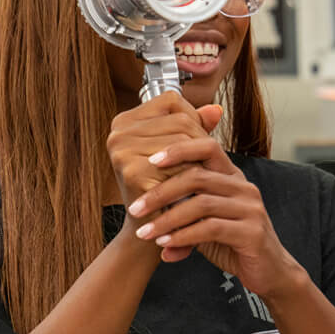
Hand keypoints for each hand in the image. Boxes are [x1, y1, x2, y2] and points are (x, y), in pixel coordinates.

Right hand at [106, 91, 221, 236]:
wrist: (153, 231)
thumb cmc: (166, 190)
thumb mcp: (179, 153)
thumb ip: (196, 127)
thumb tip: (217, 109)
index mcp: (124, 122)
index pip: (172, 102)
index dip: (194, 119)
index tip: (200, 141)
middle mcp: (117, 133)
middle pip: (181, 122)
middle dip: (202, 142)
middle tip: (208, 163)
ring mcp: (122, 152)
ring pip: (184, 142)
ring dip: (200, 160)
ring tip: (202, 175)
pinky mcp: (133, 173)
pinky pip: (181, 165)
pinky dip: (194, 177)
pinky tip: (196, 189)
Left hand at [127, 136, 304, 298]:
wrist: (270, 272)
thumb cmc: (234, 244)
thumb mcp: (204, 225)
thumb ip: (180, 215)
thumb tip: (142, 221)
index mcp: (233, 177)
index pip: (208, 146)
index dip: (178, 149)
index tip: (150, 161)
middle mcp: (244, 187)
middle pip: (198, 177)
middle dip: (161, 192)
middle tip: (135, 208)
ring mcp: (251, 209)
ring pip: (201, 204)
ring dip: (167, 219)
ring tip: (145, 233)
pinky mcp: (252, 233)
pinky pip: (211, 229)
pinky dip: (183, 236)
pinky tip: (165, 245)